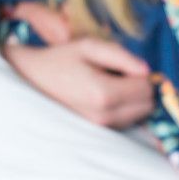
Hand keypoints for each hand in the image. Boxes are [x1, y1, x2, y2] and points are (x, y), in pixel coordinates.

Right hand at [1, 1, 154, 127]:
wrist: (31, 81)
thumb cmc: (61, 60)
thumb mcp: (90, 47)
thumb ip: (122, 57)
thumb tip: (147, 70)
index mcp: (103, 94)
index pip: (146, 88)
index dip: (143, 74)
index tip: (126, 66)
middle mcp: (104, 116)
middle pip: (147, 105)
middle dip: (141, 88)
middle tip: (120, 74)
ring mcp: (100, 128)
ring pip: (140, 115)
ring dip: (134, 99)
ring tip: (110, 84)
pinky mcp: (98, 132)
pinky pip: (127, 121)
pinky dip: (125, 108)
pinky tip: (106, 97)